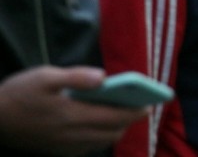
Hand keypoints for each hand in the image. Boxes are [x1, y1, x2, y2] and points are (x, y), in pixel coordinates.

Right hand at [0, 66, 146, 155]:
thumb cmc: (18, 94)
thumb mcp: (45, 76)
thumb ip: (77, 77)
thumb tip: (104, 78)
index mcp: (73, 116)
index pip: (114, 117)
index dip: (134, 112)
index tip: (149, 105)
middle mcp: (72, 136)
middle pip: (111, 132)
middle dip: (128, 121)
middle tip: (139, 107)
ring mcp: (64, 147)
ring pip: (100, 142)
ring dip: (115, 130)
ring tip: (122, 114)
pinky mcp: (56, 151)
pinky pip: (86, 147)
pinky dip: (99, 137)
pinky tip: (97, 124)